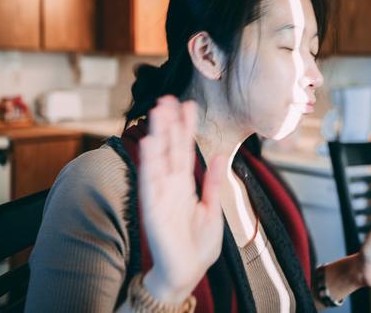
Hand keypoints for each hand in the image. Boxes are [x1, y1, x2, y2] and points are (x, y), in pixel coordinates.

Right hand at [139, 96, 226, 303]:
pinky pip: (150, 182)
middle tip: (168, 98)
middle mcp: (170, 186)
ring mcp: (160, 195)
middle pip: (170, 148)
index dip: (185, 128)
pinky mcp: (153, 208)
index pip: (184, 150)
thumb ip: (213, 182)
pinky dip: (149, 163)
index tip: (187, 105)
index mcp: (185, 186)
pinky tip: (150, 143)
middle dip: (169, 124)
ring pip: (158, 159)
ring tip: (158, 111)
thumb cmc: (198, 245)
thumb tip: (221, 155)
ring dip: (157, 135)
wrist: (186, 273)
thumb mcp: (212, 209)